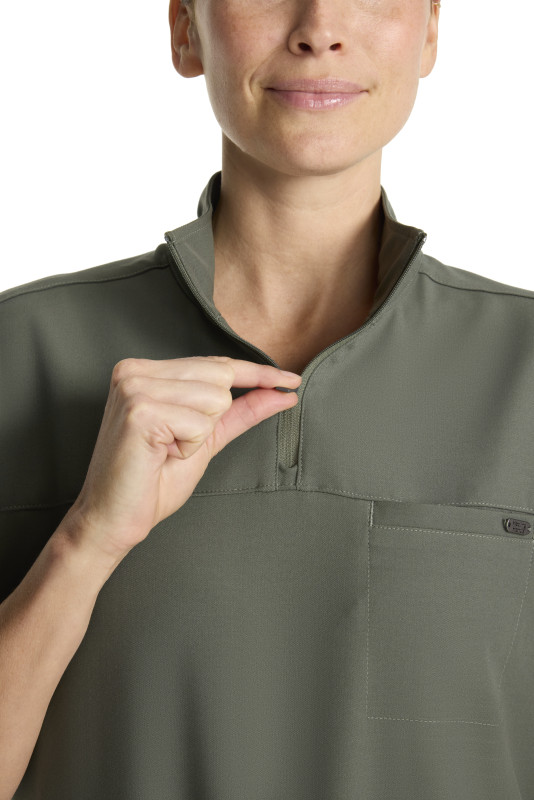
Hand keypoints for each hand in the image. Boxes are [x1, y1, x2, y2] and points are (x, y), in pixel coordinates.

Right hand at [62, 356, 301, 561]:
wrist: (113, 518)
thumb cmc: (152, 481)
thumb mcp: (204, 440)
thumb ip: (240, 413)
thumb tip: (281, 394)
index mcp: (146, 371)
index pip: (216, 364)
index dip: (257, 374)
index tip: (291, 380)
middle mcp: (135, 371)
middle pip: (220, 379)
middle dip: (211, 419)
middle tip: (174, 445)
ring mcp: (135, 387)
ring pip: (214, 399)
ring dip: (198, 436)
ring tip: (165, 450)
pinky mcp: (140, 411)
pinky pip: (199, 424)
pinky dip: (188, 447)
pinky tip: (160, 455)